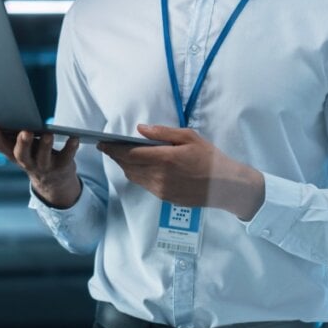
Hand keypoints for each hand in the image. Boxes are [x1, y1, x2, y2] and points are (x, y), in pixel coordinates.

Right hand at [0, 123, 80, 208]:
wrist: (53, 182)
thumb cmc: (28, 156)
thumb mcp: (9, 148)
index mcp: (12, 155)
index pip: (0, 147)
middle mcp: (27, 162)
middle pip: (21, 154)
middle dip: (21, 143)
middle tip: (24, 131)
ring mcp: (44, 166)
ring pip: (43, 157)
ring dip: (45, 145)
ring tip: (47, 133)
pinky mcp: (63, 166)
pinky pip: (67, 157)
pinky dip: (70, 147)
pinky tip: (73, 137)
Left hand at [98, 124, 264, 220]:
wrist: (226, 186)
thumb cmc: (209, 157)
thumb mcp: (189, 137)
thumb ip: (162, 133)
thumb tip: (140, 129)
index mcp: (164, 159)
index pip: (129, 154)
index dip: (113, 148)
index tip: (102, 143)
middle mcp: (159, 176)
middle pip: (127, 166)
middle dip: (116, 156)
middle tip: (108, 147)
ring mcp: (161, 190)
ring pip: (133, 177)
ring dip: (125, 166)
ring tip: (121, 155)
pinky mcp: (165, 198)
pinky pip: (144, 185)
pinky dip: (137, 175)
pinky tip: (139, 167)